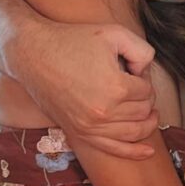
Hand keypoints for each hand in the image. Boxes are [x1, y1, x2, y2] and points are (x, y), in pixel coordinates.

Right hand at [13, 22, 159, 159]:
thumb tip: (147, 73)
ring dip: (147, 123)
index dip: (145, 78)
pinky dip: (134, 152)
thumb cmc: (72, 40)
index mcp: (116, 87)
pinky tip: (148, 151)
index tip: (133, 70)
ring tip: (151, 114)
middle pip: (142, 112)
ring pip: (134, 132)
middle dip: (146, 98)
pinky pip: (114, 149)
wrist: (33, 54)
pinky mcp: (81, 133)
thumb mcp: (113, 33)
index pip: (146, 91)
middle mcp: (104, 112)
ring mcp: (91, 126)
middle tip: (136, 85)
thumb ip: (142, 50)